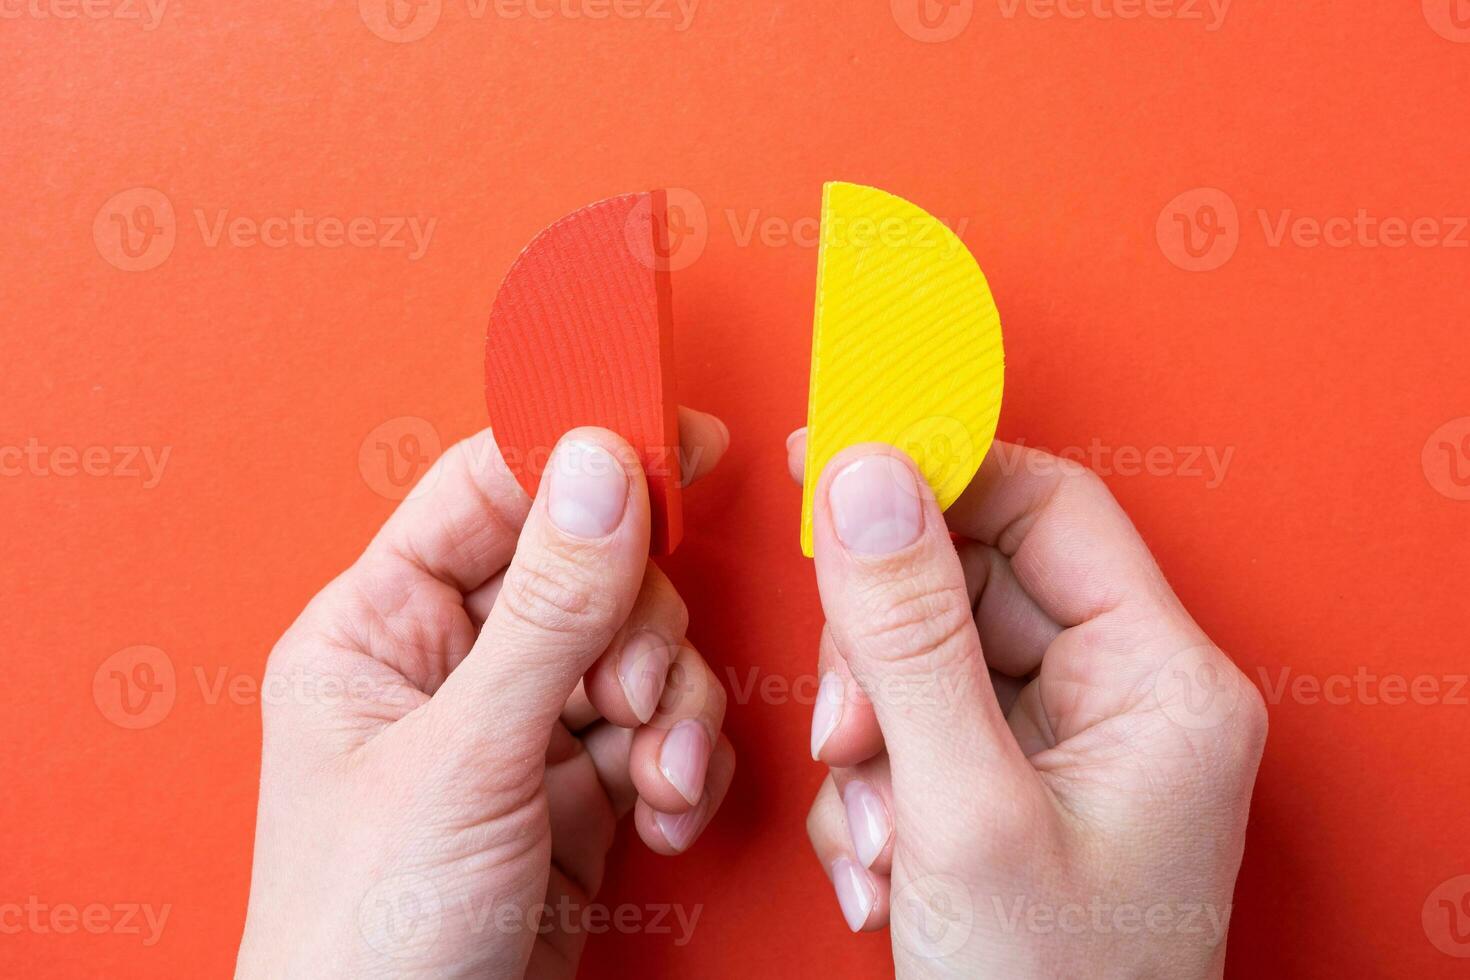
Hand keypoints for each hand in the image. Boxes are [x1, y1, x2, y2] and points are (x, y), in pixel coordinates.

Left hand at [236, 412, 734, 979]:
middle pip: (588, 570)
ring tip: (650, 772)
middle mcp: (451, 667)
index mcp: (380, 628)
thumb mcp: (463, 760)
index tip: (677, 441)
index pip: (488, 491)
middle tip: (633, 690)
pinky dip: (678, 765)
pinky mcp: (575, 790)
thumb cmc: (364, 938)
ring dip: (669, 709)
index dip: (581, 456)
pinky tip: (659, 811)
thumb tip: (601, 470)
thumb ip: (546, 612)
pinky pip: (656, 731)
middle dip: (637, 630)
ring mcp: (518, 728)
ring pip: (638, 651)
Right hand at [790, 432, 1266, 977]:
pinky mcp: (1018, 787)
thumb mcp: (960, 808)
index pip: (1046, 506)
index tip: (831, 460)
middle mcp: (1127, 698)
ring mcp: (1071, 746)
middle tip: (845, 719)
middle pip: (974, 581)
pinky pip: (925, 722)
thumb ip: (907, 633)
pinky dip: (881, 778)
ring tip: (877, 825)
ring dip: (873, 729)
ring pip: (932, 655)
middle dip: (884, 649)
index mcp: (1162, 680)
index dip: (935, 473)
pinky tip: (884, 859)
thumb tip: (862, 478)